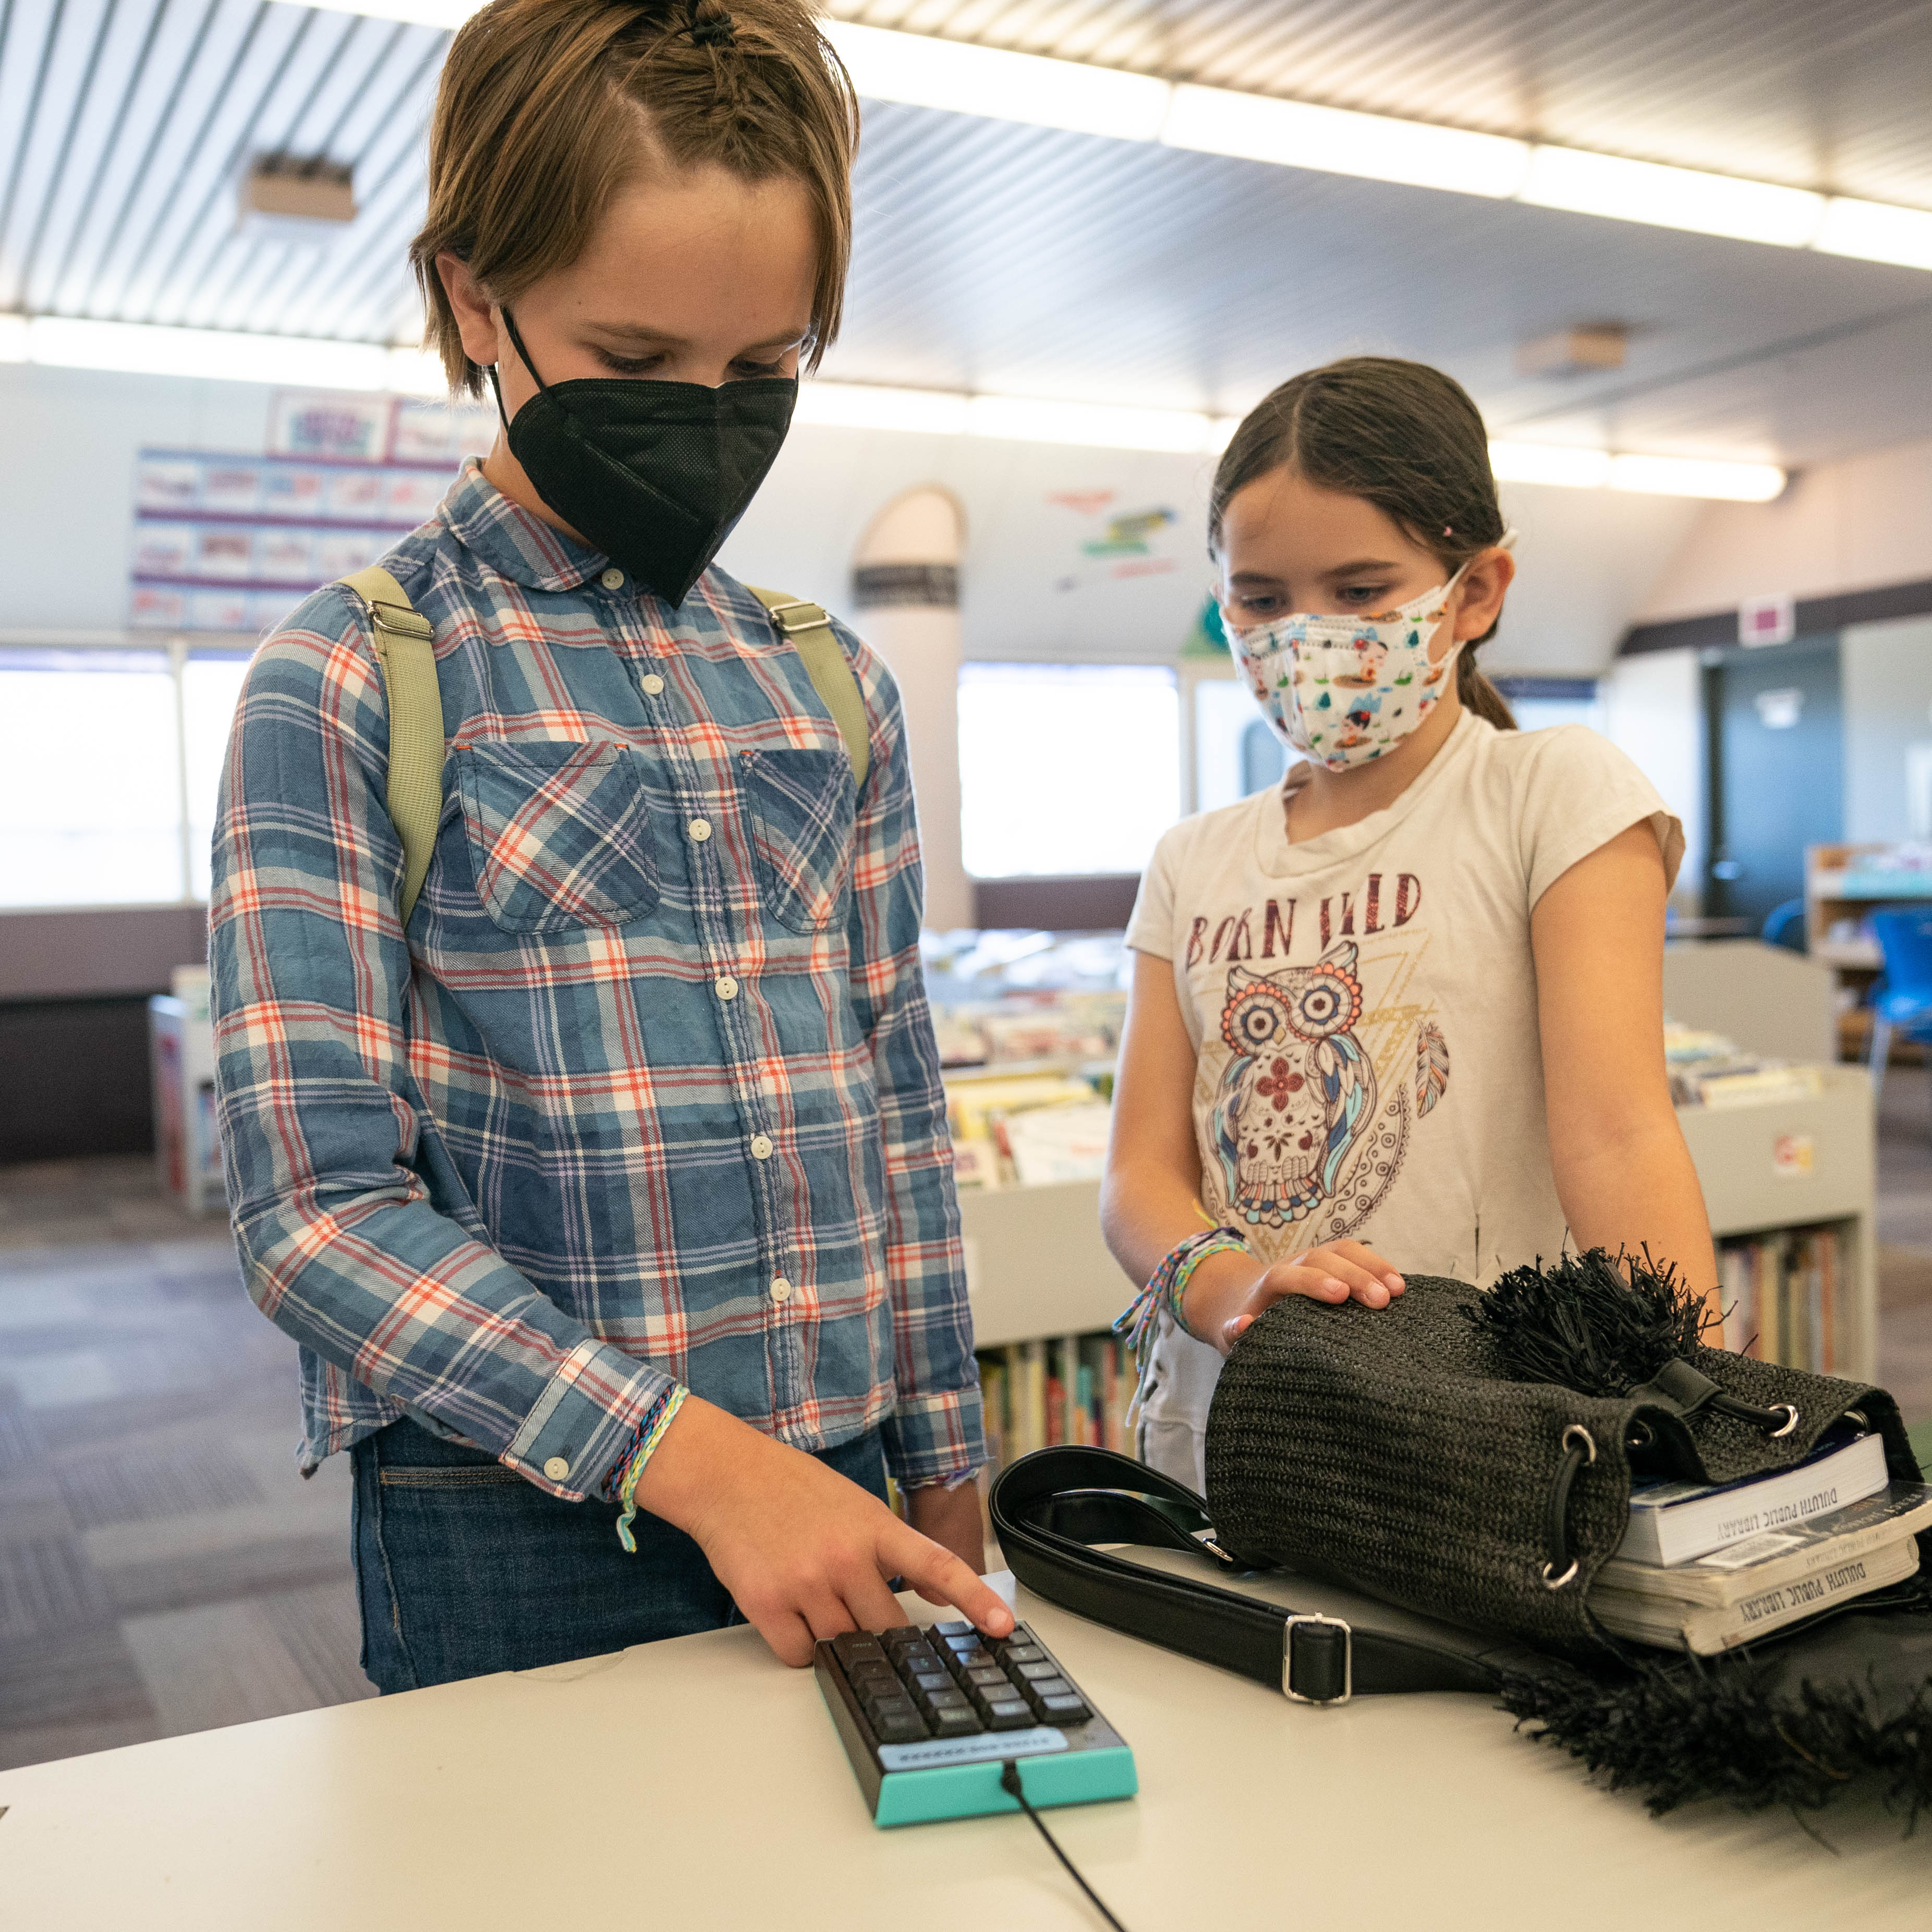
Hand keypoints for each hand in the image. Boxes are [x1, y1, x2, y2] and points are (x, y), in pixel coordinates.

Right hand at [633, 1396, 1013, 1666]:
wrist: (724, 1475)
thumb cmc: (789, 1486)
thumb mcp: (854, 1505)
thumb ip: (891, 1549)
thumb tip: (930, 1595)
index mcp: (874, 1526)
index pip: (938, 1566)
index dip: (976, 1600)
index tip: (1004, 1627)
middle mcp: (845, 1557)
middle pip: (888, 1627)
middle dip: (882, 1631)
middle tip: (861, 1611)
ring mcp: (806, 1583)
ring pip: (843, 1645)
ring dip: (837, 1637)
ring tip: (815, 1597)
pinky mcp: (767, 1605)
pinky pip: (800, 1656)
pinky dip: (801, 1648)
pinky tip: (790, 1614)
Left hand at [1183, 1240, 1405, 1356]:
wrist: (1243, 1296)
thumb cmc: (1243, 1321)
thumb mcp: (1229, 1333)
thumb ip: (1232, 1331)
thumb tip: (1242, 1324)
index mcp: (1267, 1284)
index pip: (1288, 1275)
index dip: (1313, 1282)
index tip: (1340, 1295)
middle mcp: (1291, 1264)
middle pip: (1321, 1258)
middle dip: (1352, 1275)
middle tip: (1380, 1300)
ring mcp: (1313, 1260)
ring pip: (1341, 1250)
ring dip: (1371, 1266)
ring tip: (1398, 1291)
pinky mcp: (1331, 1262)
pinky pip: (1354, 1254)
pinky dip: (1376, 1265)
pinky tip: (1398, 1286)